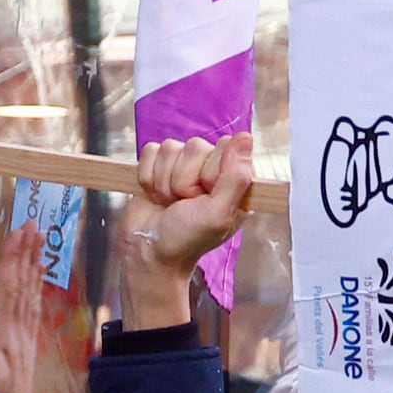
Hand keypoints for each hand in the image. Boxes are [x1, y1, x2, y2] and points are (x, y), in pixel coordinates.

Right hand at [0, 220, 71, 392]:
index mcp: (3, 334)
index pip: (9, 288)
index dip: (13, 259)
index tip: (19, 232)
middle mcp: (17, 331)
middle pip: (23, 284)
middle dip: (26, 253)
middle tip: (32, 223)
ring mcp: (23, 337)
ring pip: (30, 292)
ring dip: (33, 265)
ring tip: (38, 240)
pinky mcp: (25, 344)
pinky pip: (32, 307)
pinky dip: (35, 287)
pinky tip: (37, 278)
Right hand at [115, 134, 251, 323]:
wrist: (148, 254)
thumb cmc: (185, 241)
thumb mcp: (218, 214)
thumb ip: (235, 177)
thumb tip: (245, 138)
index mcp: (233, 179)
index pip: (226, 146)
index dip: (210, 171)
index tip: (205, 197)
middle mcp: (210, 168)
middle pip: (195, 146)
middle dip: (183, 181)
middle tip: (184, 205)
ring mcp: (183, 166)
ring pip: (170, 148)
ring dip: (164, 182)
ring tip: (169, 203)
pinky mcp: (158, 166)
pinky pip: (151, 151)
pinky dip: (147, 177)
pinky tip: (155, 196)